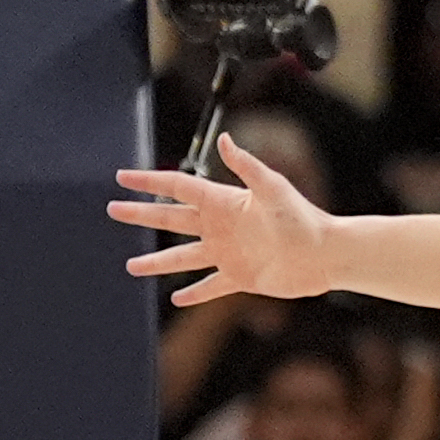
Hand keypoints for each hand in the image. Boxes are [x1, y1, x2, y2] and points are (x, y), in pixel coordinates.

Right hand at [110, 132, 336, 305]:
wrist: (325, 253)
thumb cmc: (302, 217)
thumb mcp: (272, 187)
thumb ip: (246, 166)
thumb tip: (224, 140)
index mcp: (224, 202)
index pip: (179, 188)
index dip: (150, 182)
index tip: (123, 177)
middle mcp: (221, 227)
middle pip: (172, 218)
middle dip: (142, 213)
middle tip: (114, 209)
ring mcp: (227, 253)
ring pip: (183, 257)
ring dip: (157, 261)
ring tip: (132, 266)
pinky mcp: (239, 278)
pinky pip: (210, 286)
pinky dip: (194, 293)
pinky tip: (177, 299)